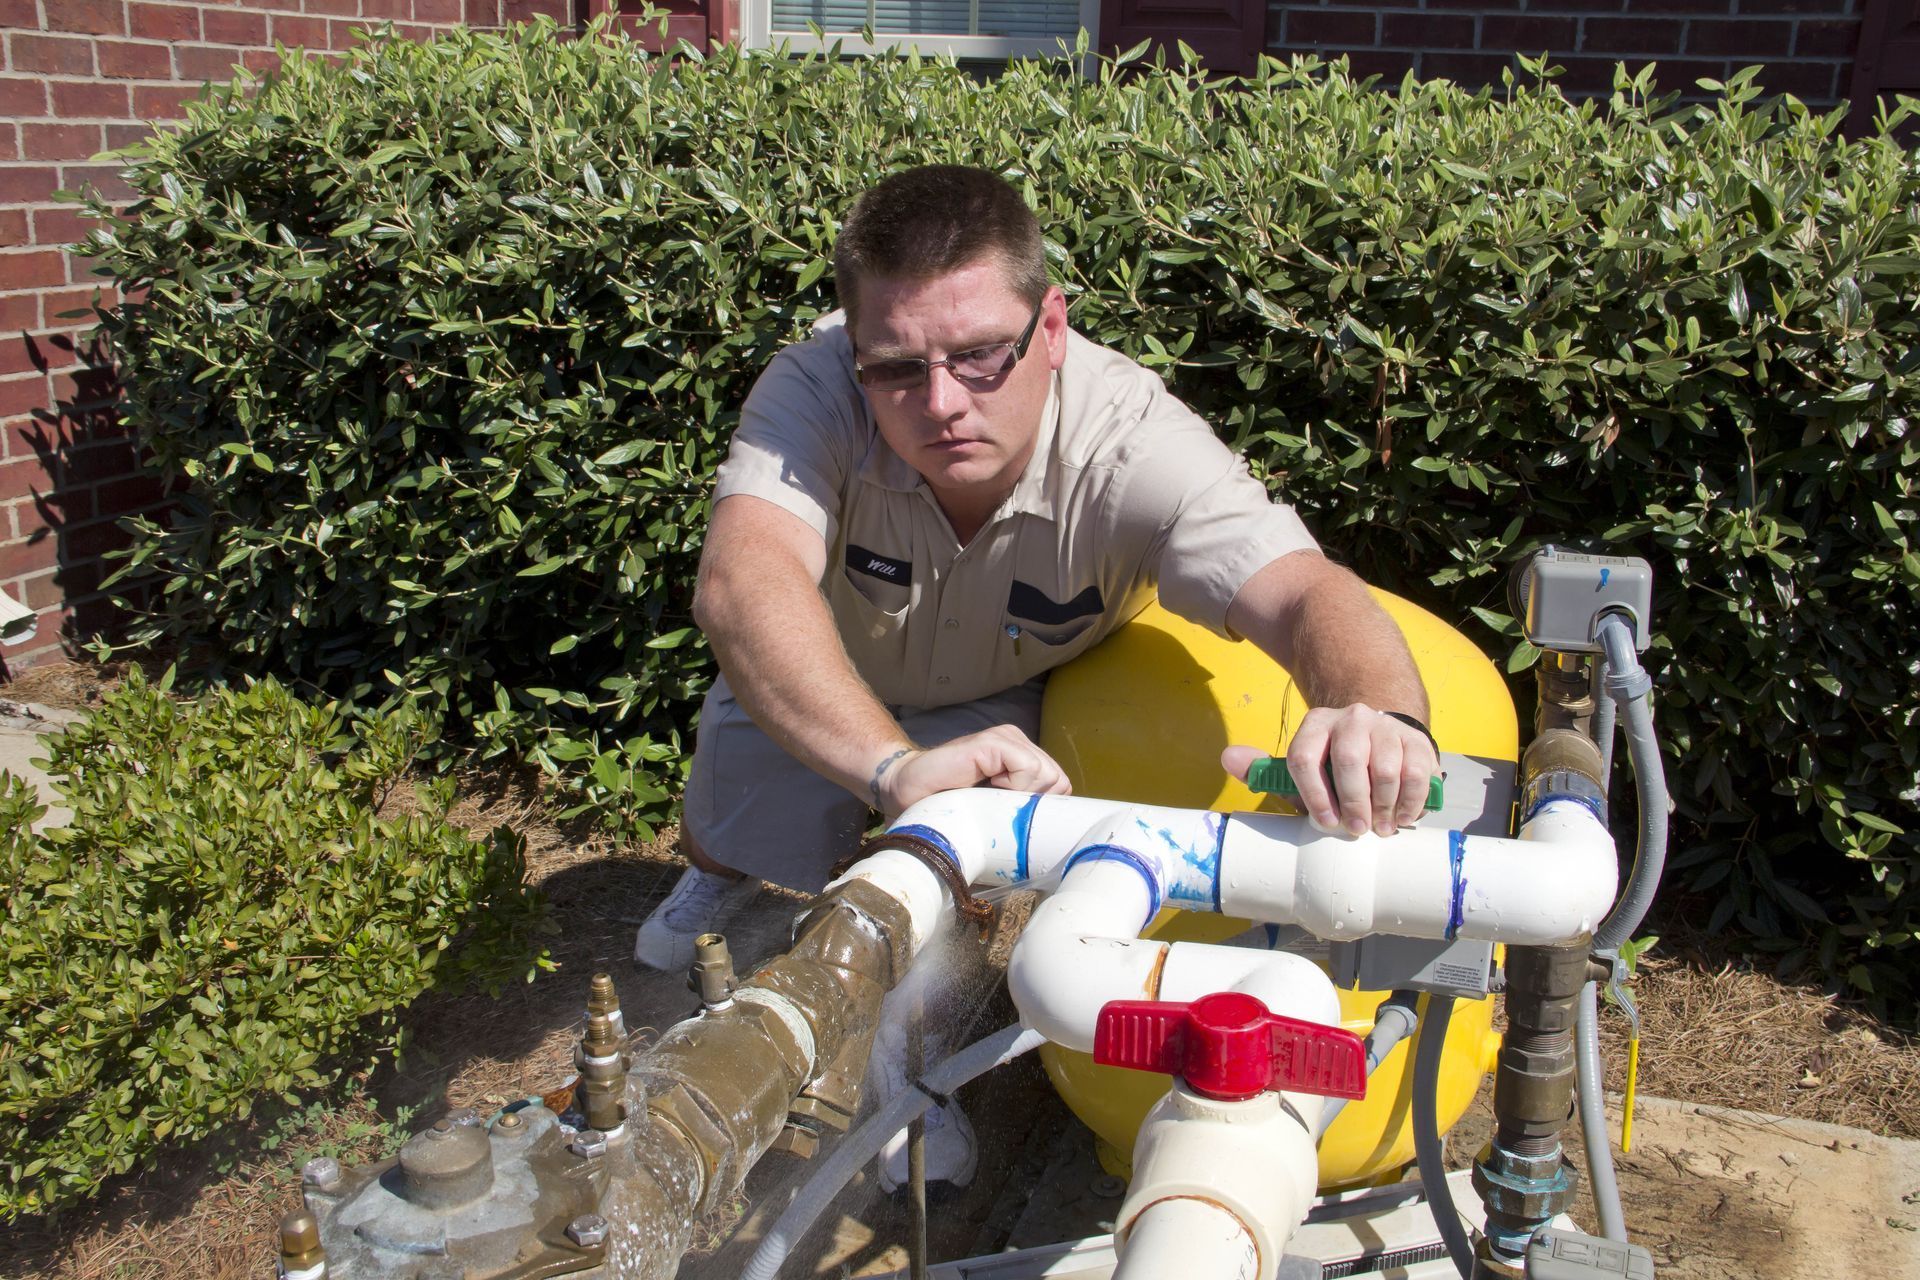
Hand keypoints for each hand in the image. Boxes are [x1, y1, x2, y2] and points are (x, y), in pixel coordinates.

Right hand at [870, 725, 1072, 816]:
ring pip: (1047, 775)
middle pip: (1058, 781)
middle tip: (997, 805)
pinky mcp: (994, 742)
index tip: (1012, 816)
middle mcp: (1017, 743)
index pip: (1059, 784)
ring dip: (1019, 795)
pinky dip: (1013, 786)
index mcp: (1020, 757)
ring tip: (988, 794)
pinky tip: (986, 784)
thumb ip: (1019, 808)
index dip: (1041, 806)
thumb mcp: (993, 810)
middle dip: (1032, 802)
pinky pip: (1029, 769)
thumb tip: (1051, 836)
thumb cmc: (946, 806)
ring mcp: (1006, 738)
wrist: (904, 790)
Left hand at [1222, 704, 1437, 837]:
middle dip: (1351, 803)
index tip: (1325, 822)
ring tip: (1378, 828)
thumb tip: (1227, 758)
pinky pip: (1416, 774)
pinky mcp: (1416, 740)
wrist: (1383, 744)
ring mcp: (1386, 727)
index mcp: (1316, 725)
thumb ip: (1264, 770)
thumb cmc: (1335, 769)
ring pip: (1384, 769)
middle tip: (1355, 830)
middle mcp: (1351, 718)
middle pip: (1348, 761)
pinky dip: (1410, 803)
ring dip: (1382, 807)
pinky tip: (1400, 818)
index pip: (1304, 757)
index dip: (1313, 794)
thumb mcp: (1301, 771)